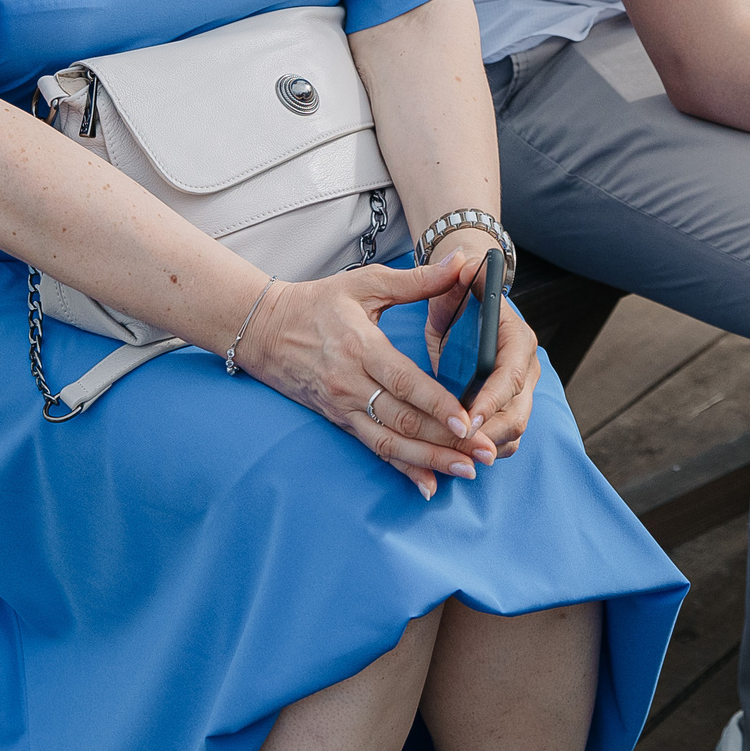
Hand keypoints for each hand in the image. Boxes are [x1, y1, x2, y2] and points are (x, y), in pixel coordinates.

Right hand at [241, 261, 494, 496]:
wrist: (264, 330)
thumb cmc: (318, 302)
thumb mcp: (365, 284)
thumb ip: (417, 280)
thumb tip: (461, 264)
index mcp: (360, 347)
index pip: (402, 381)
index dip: (435, 403)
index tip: (466, 419)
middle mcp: (350, 384)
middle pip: (403, 420)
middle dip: (446, 440)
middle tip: (485, 451)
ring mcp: (343, 407)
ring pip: (391, 442)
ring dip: (431, 460)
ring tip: (467, 470)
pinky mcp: (340, 421)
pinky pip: (375, 449)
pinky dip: (403, 470)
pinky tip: (429, 486)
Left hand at [422, 230, 540, 459]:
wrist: (470, 303)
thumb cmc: (461, 295)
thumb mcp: (456, 283)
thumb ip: (459, 276)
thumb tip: (463, 264)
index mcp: (518, 338)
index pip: (510, 375)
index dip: (491, 400)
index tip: (467, 419)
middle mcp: (525, 367)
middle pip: (517, 412)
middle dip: (489, 435)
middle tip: (459, 452)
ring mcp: (520, 390)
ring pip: (513, 431)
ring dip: (488, 448)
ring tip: (458, 460)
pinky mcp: (508, 406)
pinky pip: (504, 438)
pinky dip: (485, 450)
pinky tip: (460, 459)